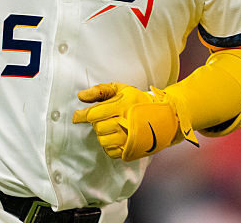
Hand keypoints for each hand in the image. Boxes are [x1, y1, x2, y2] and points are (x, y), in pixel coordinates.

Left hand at [72, 83, 193, 160]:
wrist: (164, 115)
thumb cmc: (138, 100)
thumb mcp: (120, 89)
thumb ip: (99, 91)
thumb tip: (81, 96)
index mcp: (121, 106)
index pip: (94, 114)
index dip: (82, 116)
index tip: (76, 117)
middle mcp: (125, 122)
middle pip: (98, 128)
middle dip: (97, 123)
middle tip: (104, 119)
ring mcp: (129, 138)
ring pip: (103, 140)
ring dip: (103, 134)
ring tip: (111, 128)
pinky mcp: (131, 149)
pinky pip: (111, 152)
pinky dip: (109, 145)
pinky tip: (115, 138)